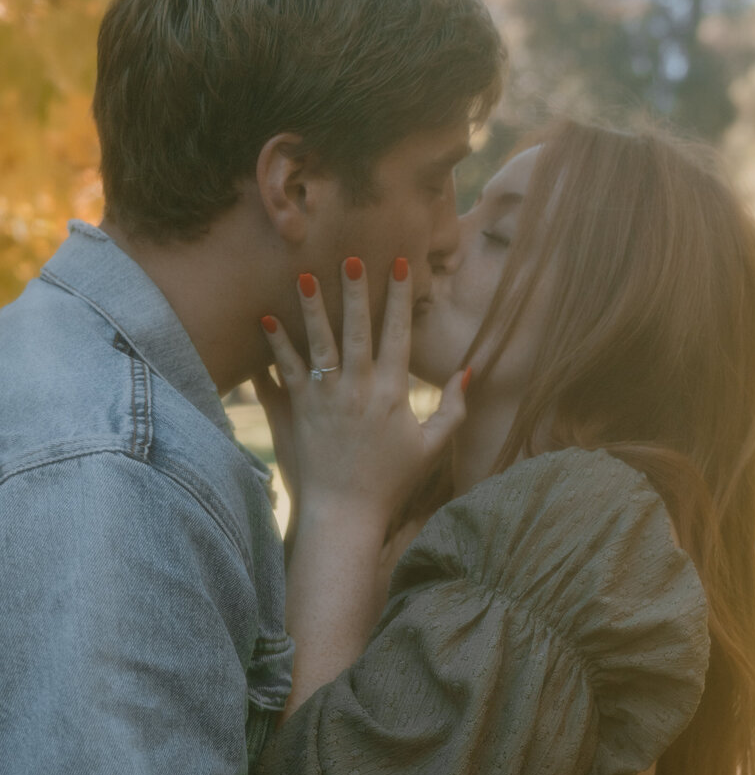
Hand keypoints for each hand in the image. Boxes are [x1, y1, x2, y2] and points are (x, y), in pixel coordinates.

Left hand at [258, 257, 468, 535]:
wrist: (344, 516)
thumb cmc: (391, 483)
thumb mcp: (431, 447)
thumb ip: (453, 409)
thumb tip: (469, 371)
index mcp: (392, 394)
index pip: (398, 335)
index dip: (399, 298)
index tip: (400, 265)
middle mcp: (358, 390)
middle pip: (357, 330)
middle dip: (355, 291)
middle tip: (350, 258)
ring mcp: (325, 400)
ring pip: (318, 344)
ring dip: (312, 309)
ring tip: (304, 276)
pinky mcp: (298, 412)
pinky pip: (285, 372)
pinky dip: (275, 345)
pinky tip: (266, 318)